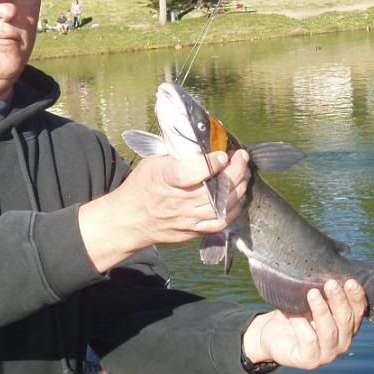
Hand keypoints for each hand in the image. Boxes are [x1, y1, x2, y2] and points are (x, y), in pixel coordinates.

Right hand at [78, 149, 249, 272]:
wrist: (129, 220)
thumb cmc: (141, 188)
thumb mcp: (152, 163)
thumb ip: (177, 155)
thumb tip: (204, 142)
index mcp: (163, 179)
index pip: (189, 173)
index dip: (210, 164)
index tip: (223, 154)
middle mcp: (176, 201)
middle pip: (214, 189)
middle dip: (235, 171)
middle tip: (241, 158)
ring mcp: (186, 218)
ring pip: (222, 206)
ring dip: (239, 188)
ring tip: (243, 174)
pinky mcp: (193, 231)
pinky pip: (220, 222)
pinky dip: (233, 209)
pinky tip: (237, 197)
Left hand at [243, 278, 367, 370]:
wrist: (271, 335)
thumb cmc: (295, 315)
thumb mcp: (310, 302)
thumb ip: (323, 291)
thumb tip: (326, 266)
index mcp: (347, 326)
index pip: (358, 311)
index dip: (356, 297)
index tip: (350, 281)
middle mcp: (343, 341)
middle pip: (346, 320)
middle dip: (339, 301)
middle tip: (330, 284)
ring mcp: (327, 354)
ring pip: (329, 331)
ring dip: (322, 311)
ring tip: (313, 293)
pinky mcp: (310, 360)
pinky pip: (308, 341)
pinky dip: (301, 325)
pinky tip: (293, 314)